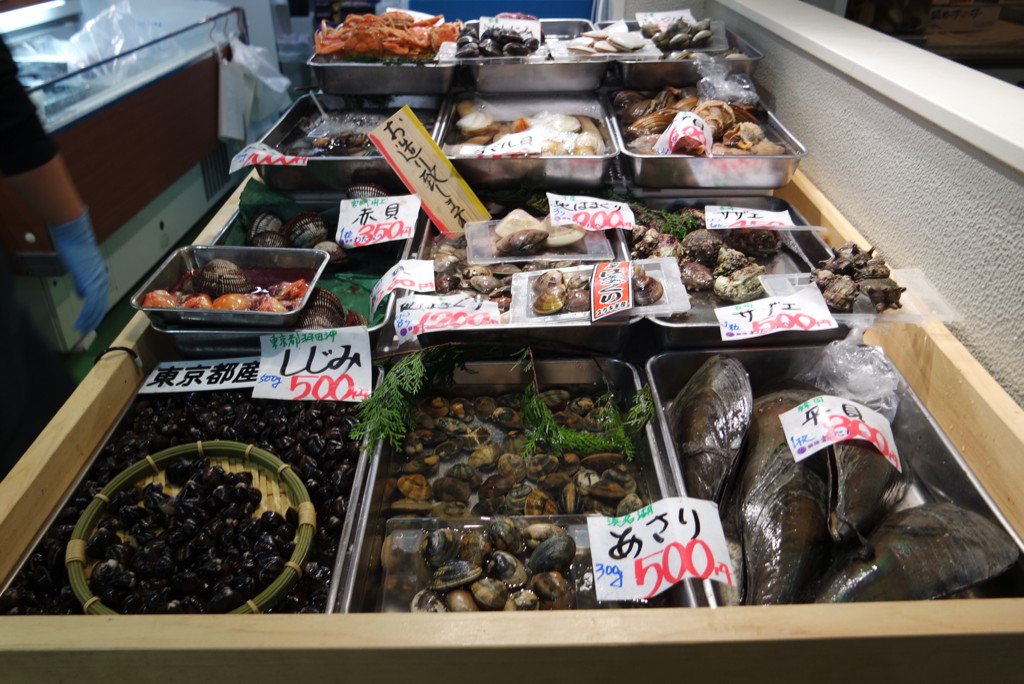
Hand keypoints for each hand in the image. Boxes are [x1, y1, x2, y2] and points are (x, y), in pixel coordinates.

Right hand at [49, 208, 108, 334]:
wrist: (74, 235)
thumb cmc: (74, 248)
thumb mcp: (79, 268)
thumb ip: (81, 282)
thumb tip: (81, 295)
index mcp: (100, 278)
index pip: (101, 300)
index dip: (95, 313)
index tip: (89, 322)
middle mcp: (103, 282)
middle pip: (101, 307)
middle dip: (94, 321)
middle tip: (85, 332)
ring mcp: (98, 282)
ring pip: (97, 308)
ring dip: (89, 321)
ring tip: (81, 331)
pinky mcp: (91, 282)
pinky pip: (91, 304)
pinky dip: (86, 316)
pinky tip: (80, 323)